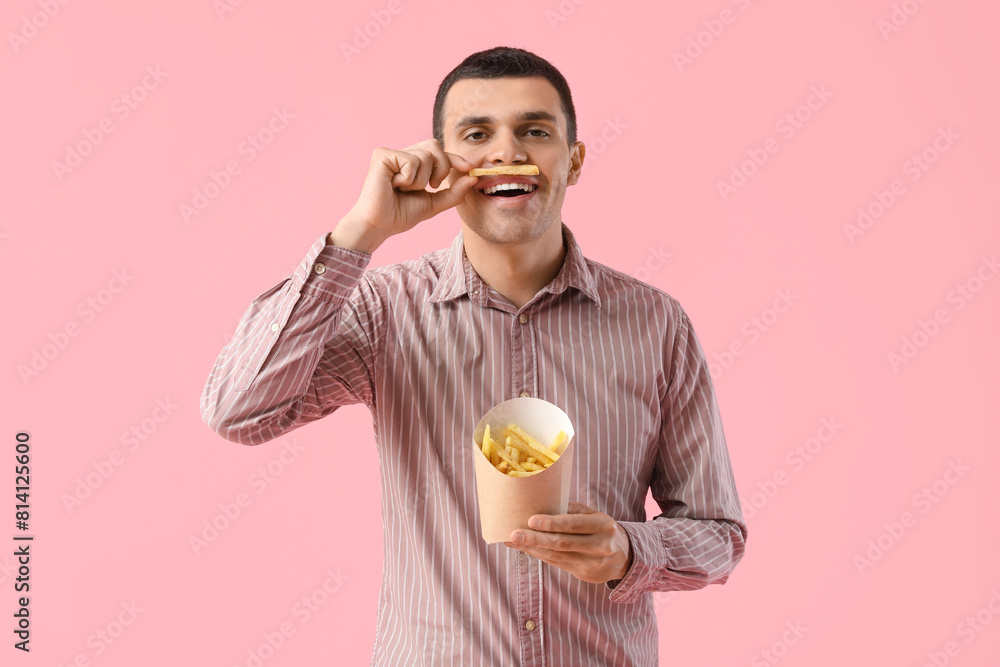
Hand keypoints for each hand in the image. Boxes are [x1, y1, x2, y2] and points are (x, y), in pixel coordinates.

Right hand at [334, 139, 479, 250]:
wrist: (379, 225)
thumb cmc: (400, 215)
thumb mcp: (433, 204)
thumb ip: (453, 192)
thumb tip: (473, 178)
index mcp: (413, 164)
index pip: (439, 153)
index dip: (455, 158)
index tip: (469, 168)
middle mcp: (402, 154)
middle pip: (435, 146)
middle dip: (441, 168)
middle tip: (431, 186)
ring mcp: (392, 153)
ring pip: (425, 155)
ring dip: (421, 180)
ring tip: (405, 189)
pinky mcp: (382, 155)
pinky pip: (411, 161)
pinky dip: (409, 179)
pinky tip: (394, 186)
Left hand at [505, 502, 633, 584]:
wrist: (625, 558)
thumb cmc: (602, 529)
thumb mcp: (594, 515)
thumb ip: (572, 511)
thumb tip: (542, 505)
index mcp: (603, 525)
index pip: (574, 524)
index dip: (552, 523)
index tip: (531, 520)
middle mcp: (600, 546)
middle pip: (563, 543)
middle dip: (536, 539)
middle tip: (514, 535)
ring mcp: (592, 563)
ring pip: (557, 556)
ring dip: (532, 549)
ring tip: (512, 541)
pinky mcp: (584, 575)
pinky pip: (557, 564)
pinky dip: (539, 556)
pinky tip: (524, 549)